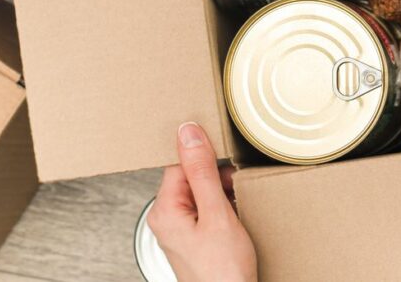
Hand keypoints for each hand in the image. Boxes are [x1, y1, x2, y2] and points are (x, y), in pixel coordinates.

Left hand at [148, 122, 257, 281]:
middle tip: (234, 193)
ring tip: (236, 211)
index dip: (206, 160)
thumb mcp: (217, 214)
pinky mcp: (194, 238)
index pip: (180, 163)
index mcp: (164, 210)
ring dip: (223, 194)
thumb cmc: (222, 272)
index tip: (225, 165)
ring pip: (202, 192)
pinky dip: (224, 209)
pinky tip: (236, 219)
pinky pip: (207, 209)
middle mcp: (167, 218)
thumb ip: (202, 171)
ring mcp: (180, 230)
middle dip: (217, 178)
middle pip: (191, 176)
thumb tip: (188, 133)